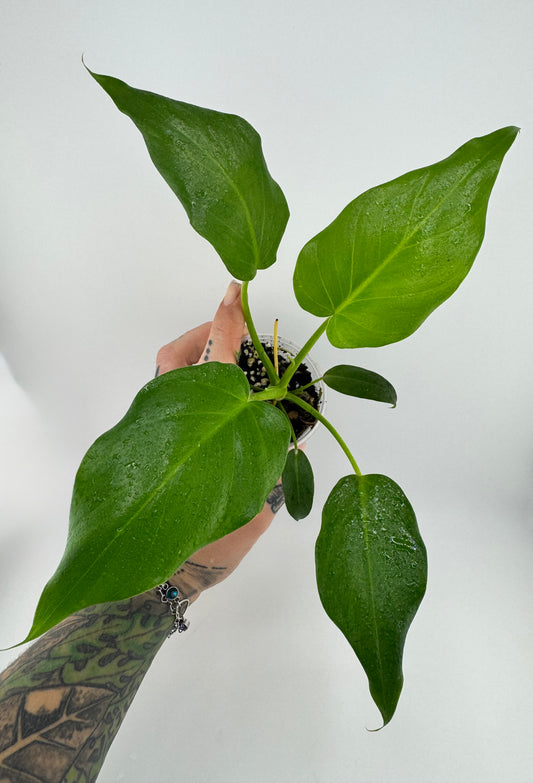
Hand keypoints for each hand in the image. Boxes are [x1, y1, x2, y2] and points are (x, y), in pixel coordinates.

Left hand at [155, 281, 284, 602]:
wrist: (170, 576)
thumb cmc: (213, 545)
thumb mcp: (254, 505)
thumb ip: (272, 462)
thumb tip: (288, 429)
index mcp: (205, 432)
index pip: (215, 365)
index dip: (228, 324)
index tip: (235, 289)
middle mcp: (172, 423)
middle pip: (176, 360)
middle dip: (206, 335)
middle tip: (235, 328)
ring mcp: (156, 432)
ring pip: (168, 376)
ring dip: (197, 356)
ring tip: (231, 355)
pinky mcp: (152, 443)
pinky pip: (170, 397)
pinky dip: (194, 381)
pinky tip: (221, 393)